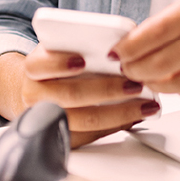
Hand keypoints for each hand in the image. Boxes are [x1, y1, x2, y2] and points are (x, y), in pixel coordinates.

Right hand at [0, 46, 159, 147]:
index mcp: (34, 68)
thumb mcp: (61, 48)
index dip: (59, 63)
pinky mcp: (62, 138)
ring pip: (85, 120)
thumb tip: (121, 41)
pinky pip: (92, 136)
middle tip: (134, 84)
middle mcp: (35, 95)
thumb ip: (81, 43)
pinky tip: (135, 116)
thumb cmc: (57, 65)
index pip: (39, 64)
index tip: (83, 60)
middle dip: (106, 90)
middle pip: (70, 95)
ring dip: (119, 113)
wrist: (38, 91)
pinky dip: (117, 126)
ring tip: (145, 104)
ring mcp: (47, 120)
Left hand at [112, 0, 179, 101]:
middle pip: (162, 63)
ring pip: (178, 84)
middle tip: (125, 68)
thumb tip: (139, 40)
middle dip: (135, 70)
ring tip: (146, 78)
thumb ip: (175, 17)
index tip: (116, 51)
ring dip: (155, 84)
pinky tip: (173, 84)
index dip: (129, 47)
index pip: (155, 32)